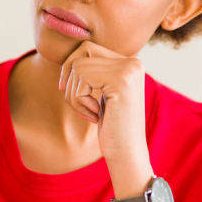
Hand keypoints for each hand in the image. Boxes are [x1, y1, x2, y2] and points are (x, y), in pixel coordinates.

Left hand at [58, 41, 148, 167]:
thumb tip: (70, 57)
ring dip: (74, 94)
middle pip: (82, 51)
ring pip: (79, 67)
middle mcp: (133, 63)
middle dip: (70, 76)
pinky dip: (79, 100)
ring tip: (89, 113)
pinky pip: (82, 79)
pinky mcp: (121, 81)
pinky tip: (94, 116)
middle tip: (76, 102)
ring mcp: (129, 70)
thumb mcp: (103, 94)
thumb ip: (95, 72)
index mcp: (130, 64)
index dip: (71, 67)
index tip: (68, 90)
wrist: (127, 154)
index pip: (88, 47)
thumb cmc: (112, 127)